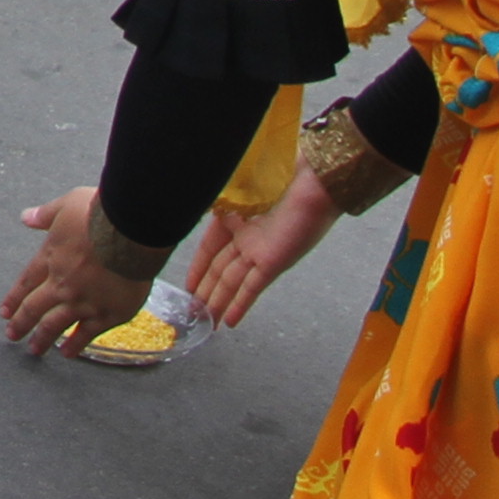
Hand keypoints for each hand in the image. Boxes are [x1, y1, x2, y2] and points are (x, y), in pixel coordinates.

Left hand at [1, 184, 160, 359]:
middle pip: (34, 308)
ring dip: (43, 339)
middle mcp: (61, 284)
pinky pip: (87, 334)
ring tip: (34, 350)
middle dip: (20, 324)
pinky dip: (75, 345)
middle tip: (12, 335)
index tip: (4, 312)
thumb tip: (26, 217)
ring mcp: (83, 302)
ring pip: (56, 325)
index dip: (14, 299)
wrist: (130, 232)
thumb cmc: (98, 213)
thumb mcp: (66, 205)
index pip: (26, 283)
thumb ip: (46, 215)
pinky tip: (68, 353)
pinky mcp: (108, 314)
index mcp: (50, 258)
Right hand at [184, 177, 344, 330]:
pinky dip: (240, 304)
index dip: (197, 269)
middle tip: (193, 313)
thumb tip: (193, 210)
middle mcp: (245, 239)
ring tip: (207, 322)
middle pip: (219, 271)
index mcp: (234, 218)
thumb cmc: (278, 175)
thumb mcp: (235, 185)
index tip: (187, 287)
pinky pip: (252, 288)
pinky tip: (231, 321)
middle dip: (205, 292)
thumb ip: (213, 201)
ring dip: (218, 303)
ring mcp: (258, 253)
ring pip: (232, 282)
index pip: (208, 250)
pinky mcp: (272, 263)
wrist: (311, 183)